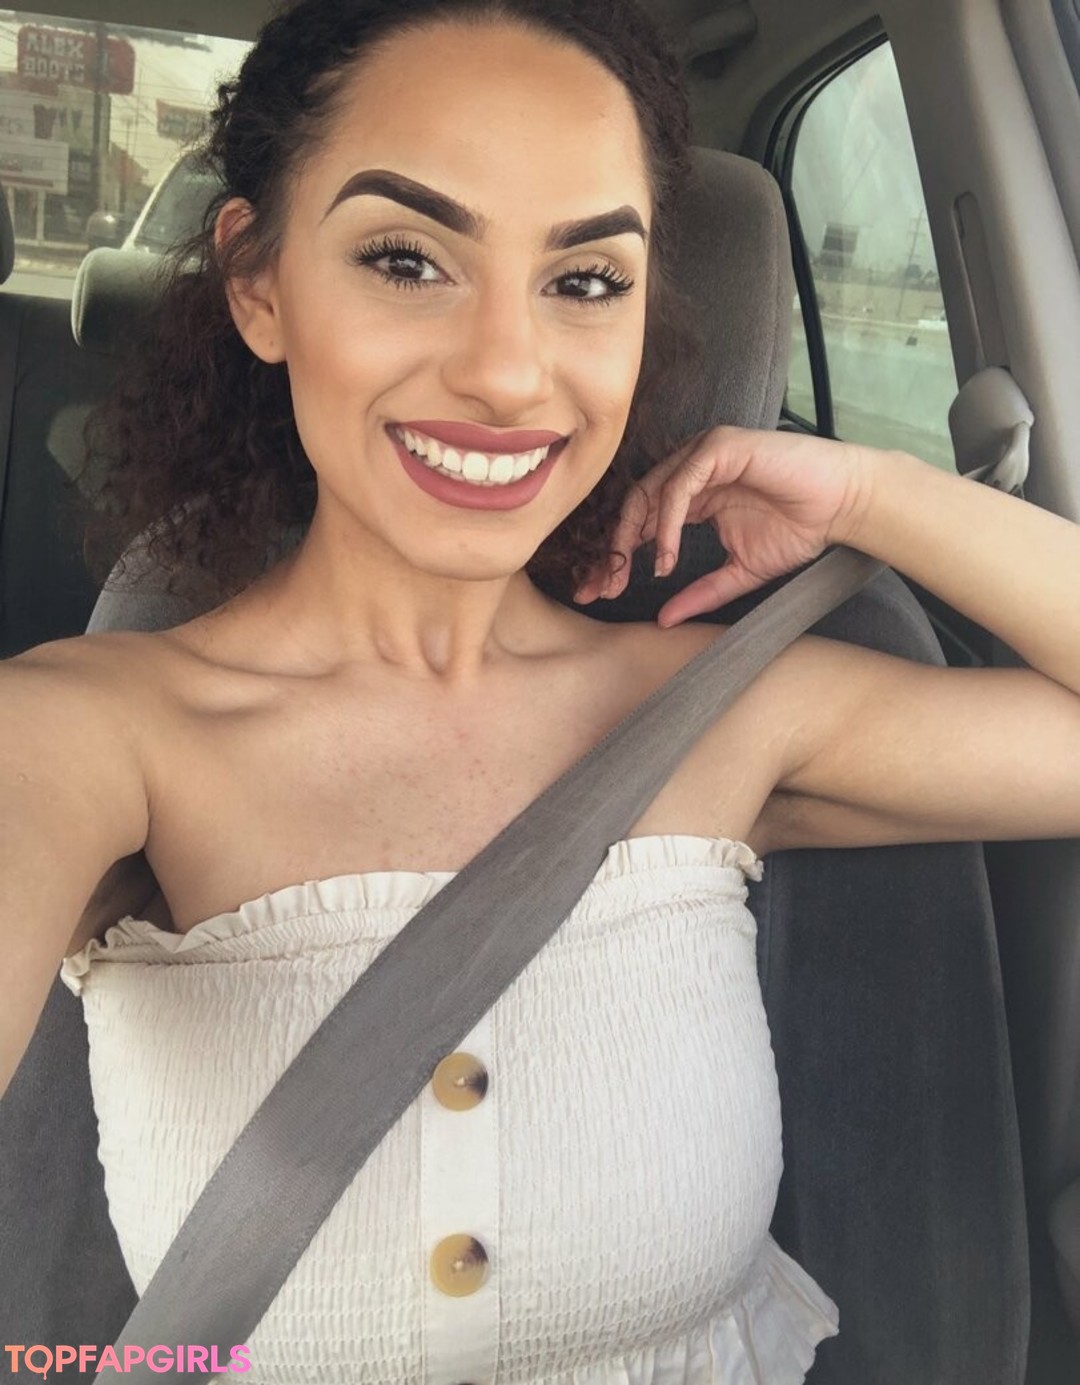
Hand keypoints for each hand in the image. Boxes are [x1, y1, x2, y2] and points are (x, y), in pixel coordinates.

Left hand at [574, 425, 876, 626]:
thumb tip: (663, 621)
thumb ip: (701, 592)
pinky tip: (667, 554)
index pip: (640, 523)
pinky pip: (680, 484)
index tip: (598, 593)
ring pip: (649, 491)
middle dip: (611, 549)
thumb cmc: (798, 530)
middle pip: (633, 506)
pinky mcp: (719, 447)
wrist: (841, 505)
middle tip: (600, 587)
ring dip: (635, 536)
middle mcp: (690, 471)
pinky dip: (667, 521)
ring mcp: (703, 455)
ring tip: (636, 575)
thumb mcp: (739, 573)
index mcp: (691, 497)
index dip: (616, 557)